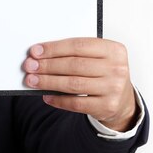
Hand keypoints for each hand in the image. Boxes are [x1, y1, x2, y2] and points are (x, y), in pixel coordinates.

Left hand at [23, 37, 137, 131]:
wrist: (122, 99)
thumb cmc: (103, 73)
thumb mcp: (97, 58)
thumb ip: (75, 54)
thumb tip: (41, 55)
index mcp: (114, 50)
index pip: (78, 46)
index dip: (54, 48)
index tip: (35, 51)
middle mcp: (117, 68)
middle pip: (74, 65)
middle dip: (48, 65)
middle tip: (30, 66)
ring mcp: (114, 88)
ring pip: (73, 84)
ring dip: (48, 82)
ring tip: (32, 80)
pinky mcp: (107, 106)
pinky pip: (76, 103)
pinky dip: (58, 99)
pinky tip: (46, 96)